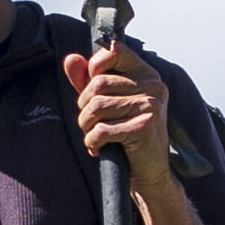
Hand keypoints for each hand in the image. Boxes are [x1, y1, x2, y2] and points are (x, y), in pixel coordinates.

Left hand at [69, 44, 169, 181]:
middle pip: (98, 84)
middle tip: (90, 123)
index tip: (91, 89)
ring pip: (97, 107)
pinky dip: (92, 142)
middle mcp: (153, 86)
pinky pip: (101, 129)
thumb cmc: (128, 136)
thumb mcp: (108, 104)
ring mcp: (151, 106)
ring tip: (93, 136)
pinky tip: (99, 148)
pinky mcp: (144, 127)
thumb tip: (71, 59)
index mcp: (147, 74)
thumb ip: (89, 80)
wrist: (150, 173)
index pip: (114, 51)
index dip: (94, 67)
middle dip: (84, 107)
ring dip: (86, 126)